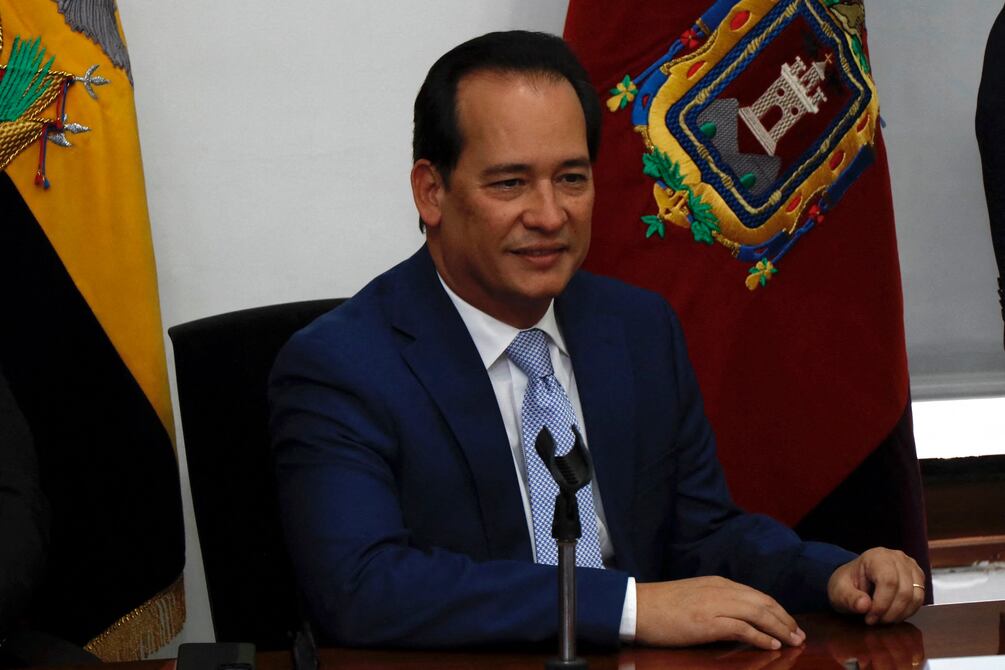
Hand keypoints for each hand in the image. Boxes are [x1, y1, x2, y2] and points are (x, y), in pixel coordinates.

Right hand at [636, 576, 805, 649]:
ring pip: (757, 613)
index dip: (778, 610)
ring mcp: (714, 604)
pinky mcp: (707, 621)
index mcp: (718, 583)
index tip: (790, 624)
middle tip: (800, 636)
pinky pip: (742, 628)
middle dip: (785, 619)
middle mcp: (720, 590)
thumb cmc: (662, 606)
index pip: (757, 595)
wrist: (637, 606)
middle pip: (763, 602)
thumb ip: (716, 602)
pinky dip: (760, 637)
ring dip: (779, 628)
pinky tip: (772, 646)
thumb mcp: (695, 597)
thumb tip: (737, 619)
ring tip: (794, 641)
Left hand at [827, 547, 924, 624]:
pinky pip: (920, 599)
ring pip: (915, 596)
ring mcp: (910, 566)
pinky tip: (893, 615)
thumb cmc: (847, 584)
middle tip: (876, 621)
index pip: (888, 581)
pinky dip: (908, 612)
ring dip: (900, 614)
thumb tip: (865, 606)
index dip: (882, 604)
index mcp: (876, 556)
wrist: (854, 580)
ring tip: (883, 619)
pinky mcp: (918, 578)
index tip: (870, 618)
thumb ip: (849, 598)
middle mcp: (897, 558)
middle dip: (890, 612)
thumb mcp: (839, 591)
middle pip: (904, 590)